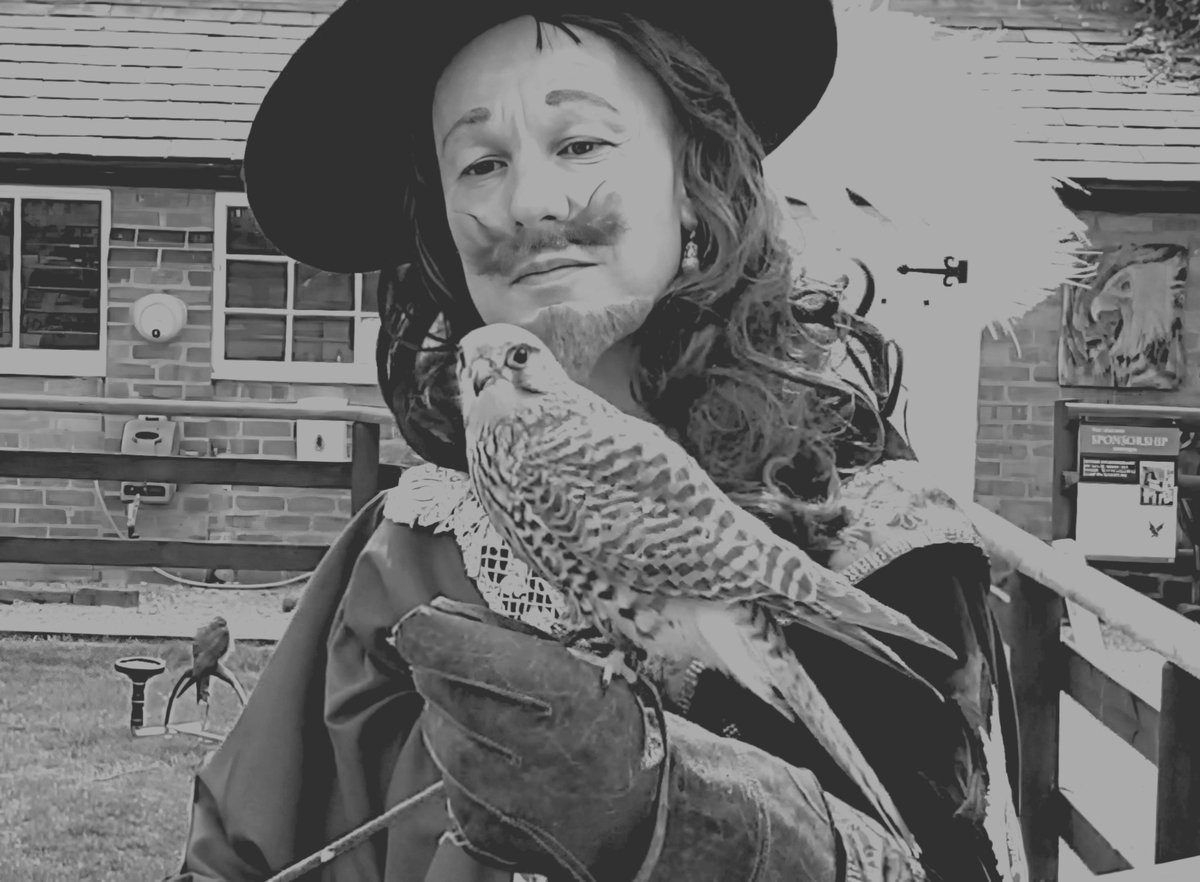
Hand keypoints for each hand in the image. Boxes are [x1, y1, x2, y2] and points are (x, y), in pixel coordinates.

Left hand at [391, 598, 665, 881]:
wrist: (645, 814)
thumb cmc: (615, 725)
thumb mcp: (583, 664)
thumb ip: (509, 636)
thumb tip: (439, 615)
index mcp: (569, 695)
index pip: (467, 652)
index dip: (431, 631)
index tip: (421, 622)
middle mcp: (538, 751)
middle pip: (441, 692)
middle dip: (437, 668)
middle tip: (456, 661)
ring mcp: (510, 800)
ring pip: (439, 737)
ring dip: (446, 714)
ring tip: (489, 711)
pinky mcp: (488, 833)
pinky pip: (447, 782)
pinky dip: (458, 760)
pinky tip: (495, 754)